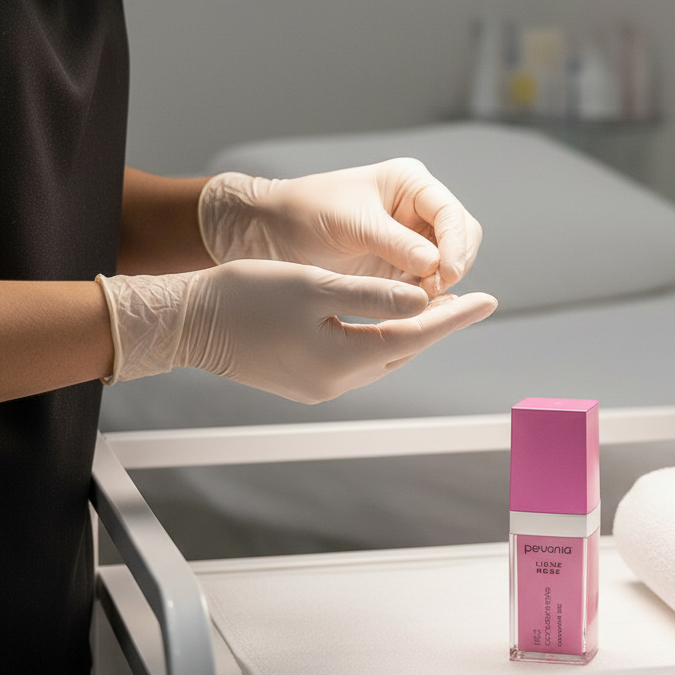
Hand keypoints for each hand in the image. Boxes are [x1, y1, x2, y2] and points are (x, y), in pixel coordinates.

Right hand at [97, 260, 496, 402]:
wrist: (186, 323)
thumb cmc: (245, 296)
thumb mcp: (316, 286)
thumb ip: (374, 296)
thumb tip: (423, 300)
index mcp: (344, 361)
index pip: (416, 336)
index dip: (455, 316)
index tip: (489, 299)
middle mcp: (337, 383)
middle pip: (403, 350)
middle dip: (437, 325)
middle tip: (469, 299)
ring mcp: (319, 387)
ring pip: (382, 357)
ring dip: (409, 332)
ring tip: (437, 306)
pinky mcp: (305, 383)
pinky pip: (357, 361)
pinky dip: (379, 340)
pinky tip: (388, 321)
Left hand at [198, 159, 481, 296]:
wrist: (270, 235)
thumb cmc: (305, 214)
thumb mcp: (352, 224)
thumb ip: (395, 243)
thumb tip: (436, 265)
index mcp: (411, 184)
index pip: (452, 215)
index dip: (456, 245)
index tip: (445, 273)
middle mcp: (418, 210)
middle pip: (462, 240)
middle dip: (454, 266)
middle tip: (434, 292)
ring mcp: (412, 240)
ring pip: (450, 265)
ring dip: (442, 285)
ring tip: (420, 301)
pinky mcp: (401, 269)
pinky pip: (428, 284)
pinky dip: (427, 297)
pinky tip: (413, 309)